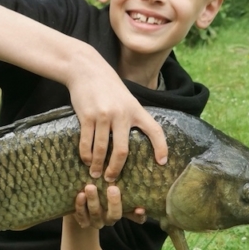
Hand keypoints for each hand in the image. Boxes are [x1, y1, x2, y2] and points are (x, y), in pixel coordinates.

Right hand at [66, 67, 167, 181]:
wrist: (87, 70)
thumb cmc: (108, 87)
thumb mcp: (127, 99)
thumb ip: (131, 117)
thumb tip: (133, 141)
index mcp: (136, 110)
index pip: (155, 130)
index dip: (161, 147)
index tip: (162, 162)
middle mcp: (122, 114)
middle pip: (122, 150)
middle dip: (116, 168)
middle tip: (111, 179)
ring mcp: (104, 115)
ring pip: (101, 149)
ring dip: (97, 165)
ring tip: (95, 174)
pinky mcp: (87, 116)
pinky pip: (86, 142)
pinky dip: (86, 155)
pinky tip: (86, 161)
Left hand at [71, 184, 145, 228]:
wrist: (81, 198)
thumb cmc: (103, 188)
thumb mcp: (115, 186)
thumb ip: (125, 186)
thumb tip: (137, 186)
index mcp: (123, 211)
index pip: (136, 217)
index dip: (139, 215)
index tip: (140, 208)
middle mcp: (110, 219)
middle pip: (115, 215)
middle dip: (114, 203)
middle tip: (112, 188)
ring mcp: (96, 221)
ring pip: (96, 214)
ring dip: (93, 201)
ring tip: (90, 187)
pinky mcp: (83, 221)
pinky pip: (81, 216)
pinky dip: (80, 205)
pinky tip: (80, 194)